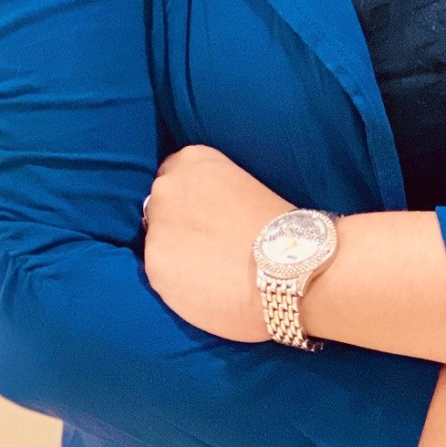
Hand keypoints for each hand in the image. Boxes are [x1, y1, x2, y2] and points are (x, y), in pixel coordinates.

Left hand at [141, 144, 288, 341]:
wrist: (290, 269)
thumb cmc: (280, 229)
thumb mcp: (244, 186)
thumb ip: (212, 193)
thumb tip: (198, 214)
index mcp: (194, 159)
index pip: (174, 173)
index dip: (189, 199)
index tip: (202, 215)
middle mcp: (168, 187)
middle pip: (160, 206)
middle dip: (178, 223)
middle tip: (206, 245)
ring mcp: (157, 227)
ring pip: (158, 241)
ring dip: (175, 253)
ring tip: (209, 271)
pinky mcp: (154, 265)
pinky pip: (160, 272)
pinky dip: (177, 280)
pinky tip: (204, 287)